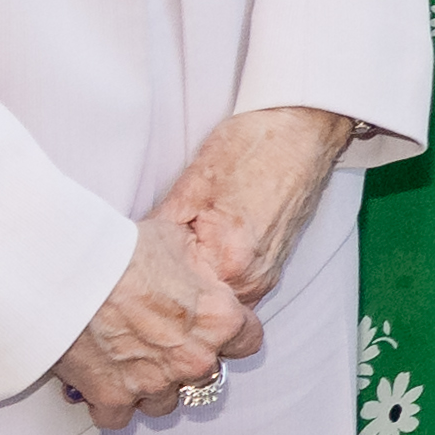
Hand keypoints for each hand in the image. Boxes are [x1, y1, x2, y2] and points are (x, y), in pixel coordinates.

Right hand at [59, 204, 267, 425]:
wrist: (69, 275)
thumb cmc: (124, 253)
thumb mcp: (179, 242)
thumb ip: (200, 268)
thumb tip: (200, 268)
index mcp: (218, 320)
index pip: (247, 341)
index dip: (231, 334)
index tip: (213, 329)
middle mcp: (193, 359)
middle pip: (205, 375)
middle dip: (187, 361)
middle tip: (161, 341)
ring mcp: (154, 384)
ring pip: (164, 402)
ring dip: (152, 386)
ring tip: (130, 362)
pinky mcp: (113, 398)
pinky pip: (119, 417)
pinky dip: (112, 404)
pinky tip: (104, 382)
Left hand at [155, 103, 352, 297]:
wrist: (303, 129)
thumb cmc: (252, 148)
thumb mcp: (193, 183)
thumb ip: (161, 227)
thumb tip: (130, 254)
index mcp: (229, 262)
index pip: (177, 298)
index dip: (154, 283)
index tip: (141, 269)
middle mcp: (254, 278)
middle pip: (200, 306)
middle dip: (176, 291)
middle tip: (154, 265)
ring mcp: (268, 274)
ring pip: (219, 299)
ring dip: (198, 285)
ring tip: (181, 253)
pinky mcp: (275, 264)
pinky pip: (237, 287)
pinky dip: (217, 276)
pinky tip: (206, 249)